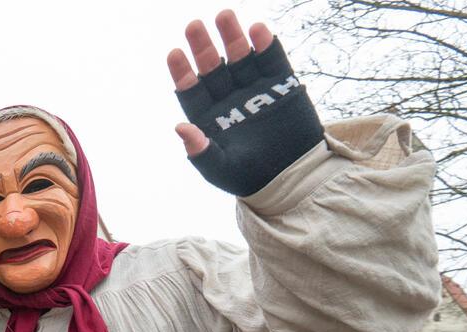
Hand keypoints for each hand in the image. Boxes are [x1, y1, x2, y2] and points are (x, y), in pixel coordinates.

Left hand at [167, 10, 323, 195]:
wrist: (292, 179)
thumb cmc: (249, 178)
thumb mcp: (220, 169)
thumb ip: (200, 150)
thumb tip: (179, 128)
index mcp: (208, 117)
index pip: (191, 89)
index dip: (182, 72)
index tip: (174, 53)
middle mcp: (228, 99)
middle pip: (212, 67)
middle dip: (203, 47)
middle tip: (194, 26)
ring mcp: (255, 89)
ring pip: (240, 57)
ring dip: (232, 38)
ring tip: (224, 16)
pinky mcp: (282, 85)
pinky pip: (271, 60)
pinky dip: (266, 45)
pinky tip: (258, 30)